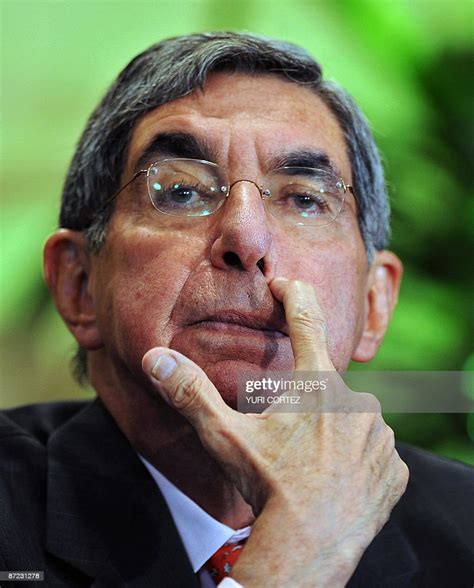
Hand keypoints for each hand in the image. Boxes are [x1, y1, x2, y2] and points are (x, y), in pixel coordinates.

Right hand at [142, 278, 408, 586]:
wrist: (310, 547)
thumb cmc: (267, 486)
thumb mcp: (224, 437)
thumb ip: (191, 393)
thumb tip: (155, 358)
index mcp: (317, 385)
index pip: (306, 319)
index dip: (294, 295)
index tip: (284, 284)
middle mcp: (358, 401)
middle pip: (326, 385)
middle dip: (305, 401)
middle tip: (286, 436)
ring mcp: (380, 436)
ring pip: (352, 418)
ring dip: (332, 430)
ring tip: (309, 461)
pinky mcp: (393, 469)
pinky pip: (373, 451)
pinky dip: (355, 458)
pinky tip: (335, 479)